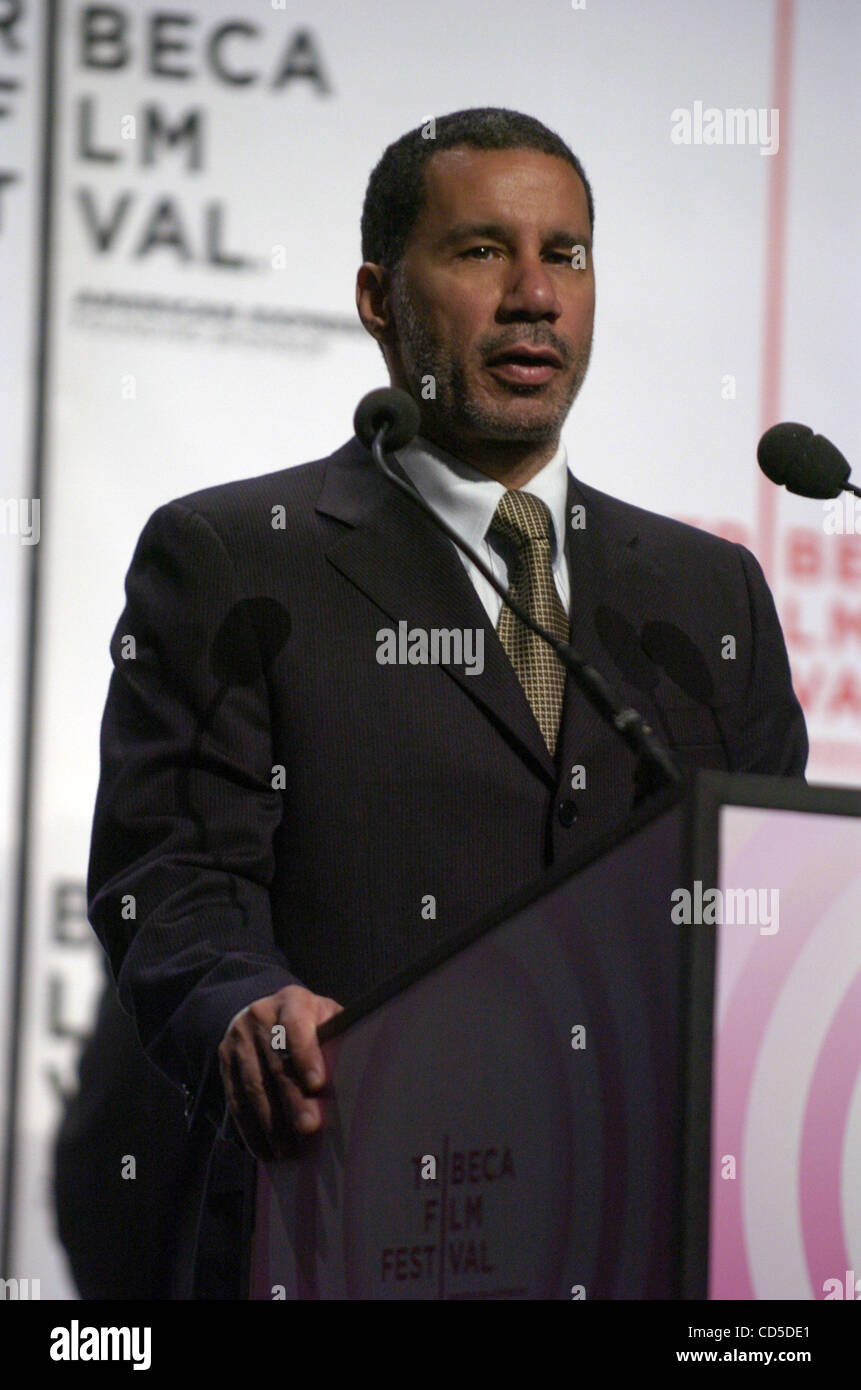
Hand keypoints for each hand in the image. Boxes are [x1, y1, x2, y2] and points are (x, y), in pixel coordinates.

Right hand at [218, 984, 342, 1160]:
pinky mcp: (225, 1061)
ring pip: (253, 1084)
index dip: (305, 1054)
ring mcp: (239, 1039)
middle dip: (292, 1098)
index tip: (318, 1083)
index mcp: (291, 1001)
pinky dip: (249, 1128)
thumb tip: (356, 1070)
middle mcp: (260, 1016)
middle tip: (309, 1126)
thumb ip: (337, 1037)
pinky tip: (264, 1149)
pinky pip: (235, 1099)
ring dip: (270, 1121)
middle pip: (276, 1062)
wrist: (262, 1012)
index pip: (295, 1025)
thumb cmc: (308, 1021)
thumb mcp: (325, 1016)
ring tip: (287, 1149)